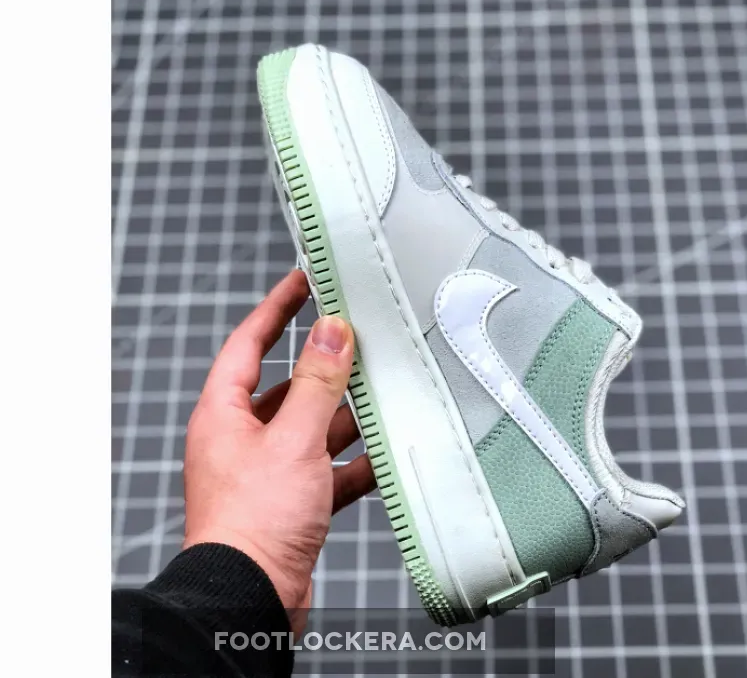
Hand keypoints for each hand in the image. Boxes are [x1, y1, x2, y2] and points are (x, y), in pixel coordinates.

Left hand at [182, 270, 375, 631]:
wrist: (247, 603)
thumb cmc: (252, 524)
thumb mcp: (292, 439)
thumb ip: (317, 383)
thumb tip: (331, 331)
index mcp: (225, 414)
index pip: (249, 342)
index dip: (276, 307)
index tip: (303, 279)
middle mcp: (242, 438)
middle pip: (288, 386)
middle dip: (325, 367)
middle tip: (359, 339)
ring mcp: (267, 471)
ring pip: (312, 429)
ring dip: (345, 418)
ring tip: (383, 395)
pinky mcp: (291, 502)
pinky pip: (327, 471)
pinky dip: (354, 464)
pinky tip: (384, 456)